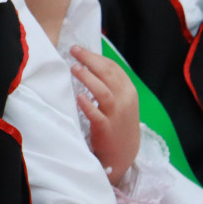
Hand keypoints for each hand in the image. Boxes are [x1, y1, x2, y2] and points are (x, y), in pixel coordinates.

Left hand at [71, 45, 139, 185]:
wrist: (124, 153)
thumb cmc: (118, 122)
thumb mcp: (121, 101)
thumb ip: (110, 84)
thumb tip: (89, 63)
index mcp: (129, 91)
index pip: (113, 68)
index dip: (96, 57)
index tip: (80, 50)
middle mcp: (125, 100)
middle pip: (107, 74)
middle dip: (89, 60)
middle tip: (73, 51)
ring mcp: (116, 115)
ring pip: (102, 91)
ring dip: (87, 78)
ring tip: (74, 68)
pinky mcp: (106, 128)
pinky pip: (96, 114)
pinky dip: (87, 105)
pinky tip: (78, 97)